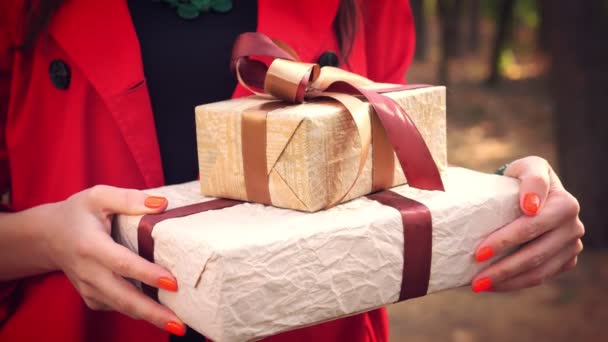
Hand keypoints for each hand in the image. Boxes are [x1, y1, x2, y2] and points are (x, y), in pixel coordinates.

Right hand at [40, 185, 186, 335]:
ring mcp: (89, 288)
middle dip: (153, 313)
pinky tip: (161, 312)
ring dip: (150, 318)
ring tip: (178, 324)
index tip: (172, 283)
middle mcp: (89, 272)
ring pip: (123, 307)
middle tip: (180, 324)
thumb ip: (128, 198)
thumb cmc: (78, 213)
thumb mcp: (98, 196)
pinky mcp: (92, 297)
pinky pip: (118, 307)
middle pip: (123, 297)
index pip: (122, 264)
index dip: (147, 274)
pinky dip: (139, 312)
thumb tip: (161, 204)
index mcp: (91, 246)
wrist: (48, 236)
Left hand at [471, 156, 583, 291]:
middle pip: (535, 253)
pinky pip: (541, 277)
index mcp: (564, 203)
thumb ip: (530, 178)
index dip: (505, 240)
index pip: (531, 226)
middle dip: (502, 267)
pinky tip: (493, 285)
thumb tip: (531, 206)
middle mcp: (573, 225)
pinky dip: (515, 283)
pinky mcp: (566, 260)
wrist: (531, 192)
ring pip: (539, 271)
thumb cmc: (522, 178)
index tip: (479, 252)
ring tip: (479, 286)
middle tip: (474, 277)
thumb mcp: (525, 168)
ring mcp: (571, 245)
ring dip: (507, 281)